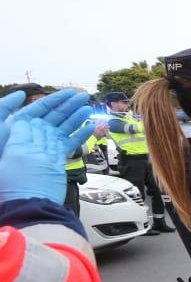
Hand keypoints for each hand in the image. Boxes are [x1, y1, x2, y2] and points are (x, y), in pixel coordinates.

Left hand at [0, 89, 94, 203]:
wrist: (9, 190)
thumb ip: (5, 108)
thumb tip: (21, 94)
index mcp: (20, 124)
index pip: (41, 108)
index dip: (56, 99)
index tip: (71, 92)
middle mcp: (34, 134)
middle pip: (55, 116)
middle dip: (70, 106)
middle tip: (85, 96)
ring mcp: (45, 147)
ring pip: (64, 128)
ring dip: (77, 118)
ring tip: (89, 109)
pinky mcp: (54, 159)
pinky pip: (69, 145)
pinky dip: (80, 136)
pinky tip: (90, 127)